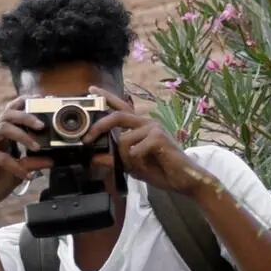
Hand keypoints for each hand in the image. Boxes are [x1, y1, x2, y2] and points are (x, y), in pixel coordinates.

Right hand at [0, 99, 53, 219]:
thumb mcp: (20, 171)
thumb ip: (33, 163)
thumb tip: (51, 159)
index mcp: (0, 135)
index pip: (11, 111)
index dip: (25, 102)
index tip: (42, 100)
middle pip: (7, 113)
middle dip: (26, 115)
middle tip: (42, 125)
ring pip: (3, 127)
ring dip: (23, 136)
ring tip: (36, 147)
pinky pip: (1, 156)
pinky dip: (16, 166)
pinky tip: (26, 175)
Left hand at [83, 86, 215, 197]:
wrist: (183, 179)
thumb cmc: (161, 170)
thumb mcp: (132, 166)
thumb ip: (116, 160)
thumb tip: (95, 158)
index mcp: (140, 126)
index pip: (121, 108)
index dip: (106, 98)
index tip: (91, 90)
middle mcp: (146, 123)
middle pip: (118, 116)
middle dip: (100, 126)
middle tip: (87, 139)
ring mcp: (154, 128)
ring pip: (124, 140)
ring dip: (125, 158)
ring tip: (138, 167)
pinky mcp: (159, 137)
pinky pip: (135, 149)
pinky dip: (136, 161)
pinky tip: (149, 165)